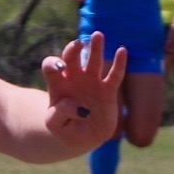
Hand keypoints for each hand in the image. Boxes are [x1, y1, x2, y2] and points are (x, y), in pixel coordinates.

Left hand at [41, 33, 124, 151]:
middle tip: (79, 45)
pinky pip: (115, 75)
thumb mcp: (55, 126)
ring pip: (94, 60)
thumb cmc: (66, 130)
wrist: (85, 138)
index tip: (60, 67)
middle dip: (73, 49)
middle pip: (71, 57)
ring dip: (96, 47)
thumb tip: (74, 105)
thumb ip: (58, 114)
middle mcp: (75, 80)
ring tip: (98, 35)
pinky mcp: (108, 91)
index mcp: (58, 86)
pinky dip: (119, 63)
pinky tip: (122, 51)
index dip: (53, 63)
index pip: (51, 67)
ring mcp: (92, 83)